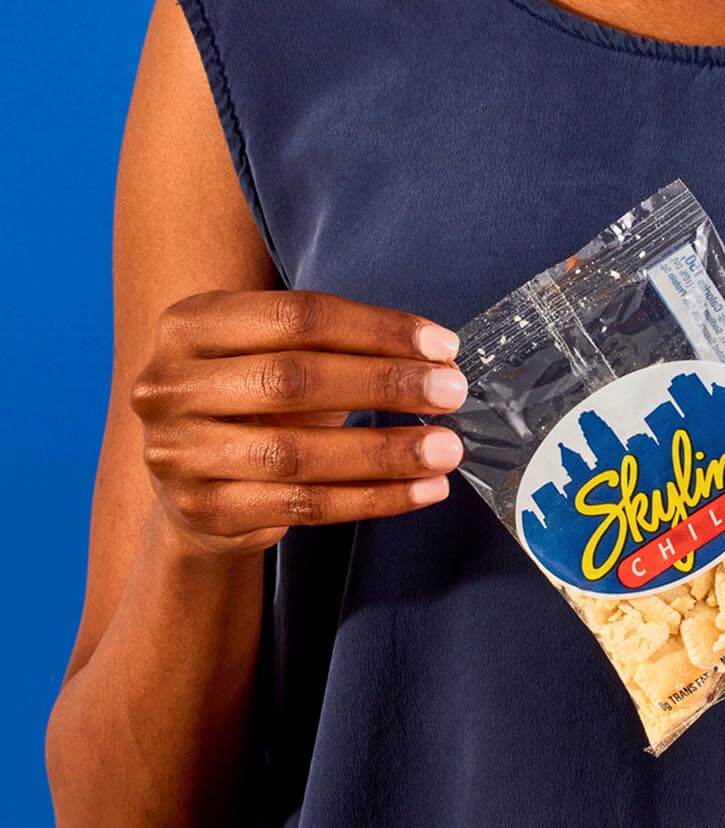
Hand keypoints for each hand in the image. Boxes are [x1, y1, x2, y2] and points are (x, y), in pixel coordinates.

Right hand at [132, 290, 467, 554]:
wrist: (194, 493)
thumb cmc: (253, 410)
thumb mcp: (273, 360)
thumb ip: (337, 352)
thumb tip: (436, 360)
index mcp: (189, 325)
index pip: (296, 317)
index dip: (376, 330)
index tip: (442, 346)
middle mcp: (170, 386)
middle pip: (293, 378)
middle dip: (383, 384)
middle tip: (451, 392)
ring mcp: (180, 453)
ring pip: (299, 453)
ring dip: (386, 451)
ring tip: (446, 450)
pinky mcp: (207, 511)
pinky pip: (306, 506)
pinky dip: (375, 499)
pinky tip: (423, 491)